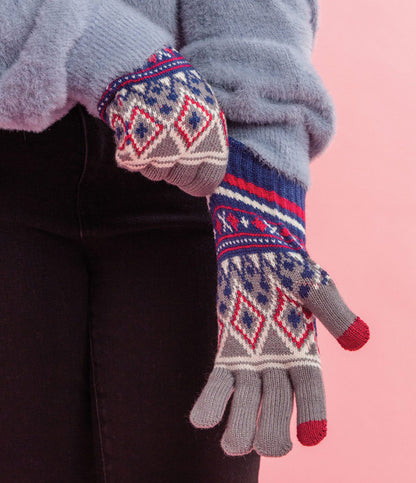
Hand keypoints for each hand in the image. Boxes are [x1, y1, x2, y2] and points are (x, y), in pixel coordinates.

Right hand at [98, 46, 228, 195]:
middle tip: (167, 147)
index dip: (199, 183)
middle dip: (174, 169)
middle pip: (180, 180)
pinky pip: (135, 165)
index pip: (208, 180)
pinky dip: (133, 152)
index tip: (192, 179)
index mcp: (211, 138)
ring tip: (152, 131)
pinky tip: (136, 130)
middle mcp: (188, 148)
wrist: (138, 67)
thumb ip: (210, 142)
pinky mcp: (135, 151)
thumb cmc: (176, 90)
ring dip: (153, 159)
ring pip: (156, 173)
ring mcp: (161, 152)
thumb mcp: (206, 110)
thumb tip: (210, 171)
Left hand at [189, 137, 369, 456]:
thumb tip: (360, 341)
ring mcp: (252, 360)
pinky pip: (220, 381)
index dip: (313, 414)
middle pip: (277, 405)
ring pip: (248, 400)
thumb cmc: (290, 267)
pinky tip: (200, 421)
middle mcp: (280, 363)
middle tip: (263, 447)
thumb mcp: (317, 286)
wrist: (256, 249)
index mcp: (305, 352)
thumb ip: (336, 312)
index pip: (312, 390)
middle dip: (271, 428)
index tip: (310, 438)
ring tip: (231, 447)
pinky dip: (212, 400)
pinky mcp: (228, 351)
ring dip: (240, 424)